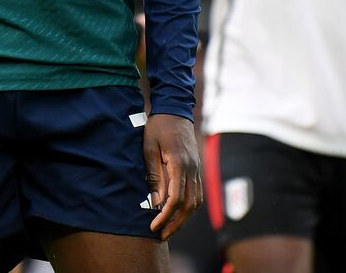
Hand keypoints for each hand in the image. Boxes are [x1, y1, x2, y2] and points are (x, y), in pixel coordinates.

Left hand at [143, 114, 201, 239]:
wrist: (174, 109)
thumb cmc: (158, 127)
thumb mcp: (149, 149)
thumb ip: (153, 175)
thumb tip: (155, 202)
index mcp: (179, 164)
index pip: (176, 199)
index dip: (165, 216)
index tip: (154, 226)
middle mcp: (192, 169)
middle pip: (189, 205)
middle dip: (175, 223)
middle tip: (161, 235)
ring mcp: (197, 169)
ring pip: (196, 201)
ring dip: (183, 218)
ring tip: (169, 228)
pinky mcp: (196, 168)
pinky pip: (196, 193)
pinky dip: (188, 207)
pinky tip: (177, 213)